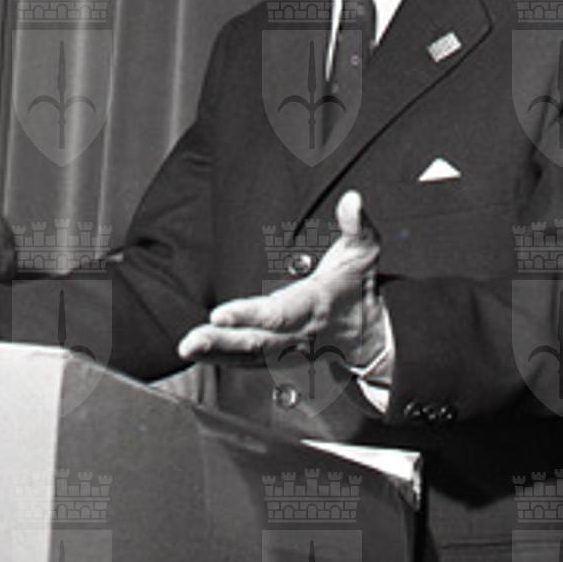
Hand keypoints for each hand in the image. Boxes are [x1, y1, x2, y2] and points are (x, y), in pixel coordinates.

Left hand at [177, 191, 385, 368]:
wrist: (375, 339)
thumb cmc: (359, 289)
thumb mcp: (363, 254)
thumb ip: (357, 226)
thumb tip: (353, 198)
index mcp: (316, 305)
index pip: (279, 314)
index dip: (249, 316)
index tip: (219, 315)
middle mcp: (300, 334)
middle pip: (258, 342)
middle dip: (222, 343)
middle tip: (190, 343)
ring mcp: (290, 351)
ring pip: (249, 357)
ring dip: (216, 354)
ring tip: (187, 349)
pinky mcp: (281, 359)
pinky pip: (248, 363)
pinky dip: (223, 360)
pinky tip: (199, 354)